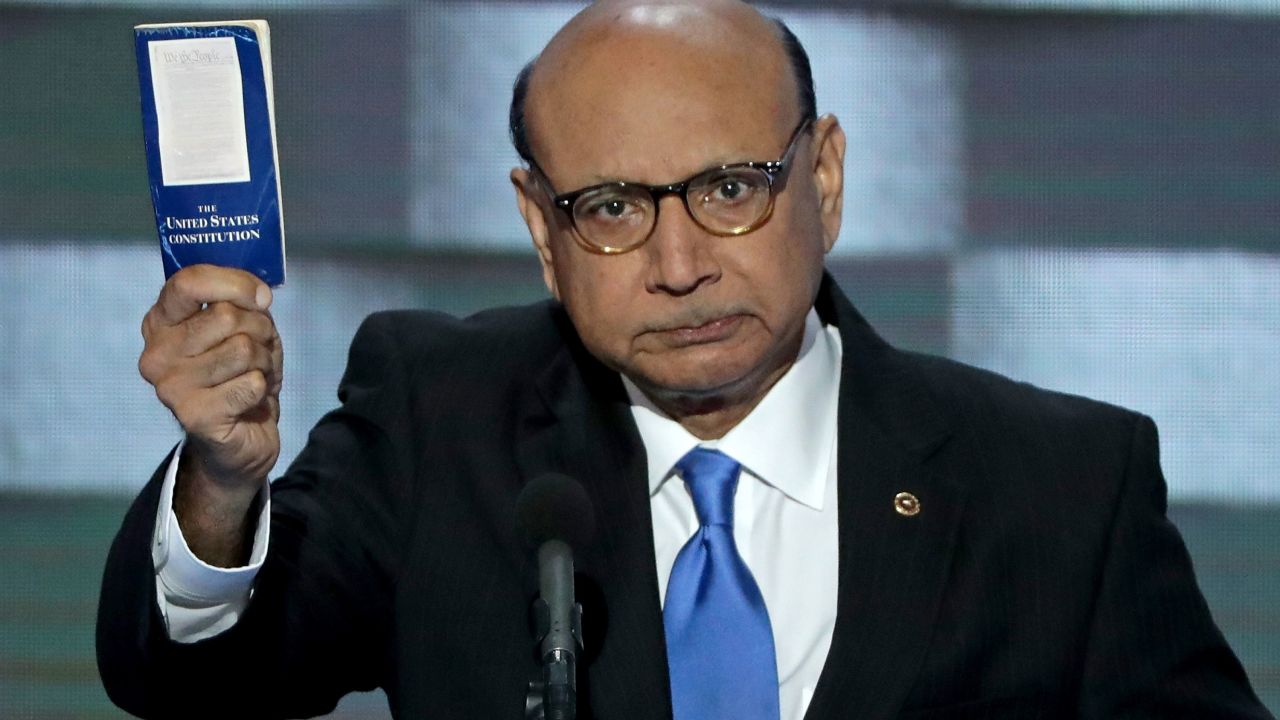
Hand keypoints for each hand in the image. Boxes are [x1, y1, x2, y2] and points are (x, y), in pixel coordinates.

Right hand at [140, 265, 282, 502]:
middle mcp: (156, 353)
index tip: (262, 298)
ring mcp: (170, 387)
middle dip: (259, 329)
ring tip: (253, 375)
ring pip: (242, 348)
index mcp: (161, 322)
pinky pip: (250, 383)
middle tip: (257, 351)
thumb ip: (241, 302)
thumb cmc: (239, 374)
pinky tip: (250, 399)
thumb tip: (259, 296)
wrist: (241, 439)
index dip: (235, 283)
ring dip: (263, 360)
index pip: (188, 282)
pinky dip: (262, 388)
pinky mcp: (194, 416)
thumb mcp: (243, 327)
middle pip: (225, 316)